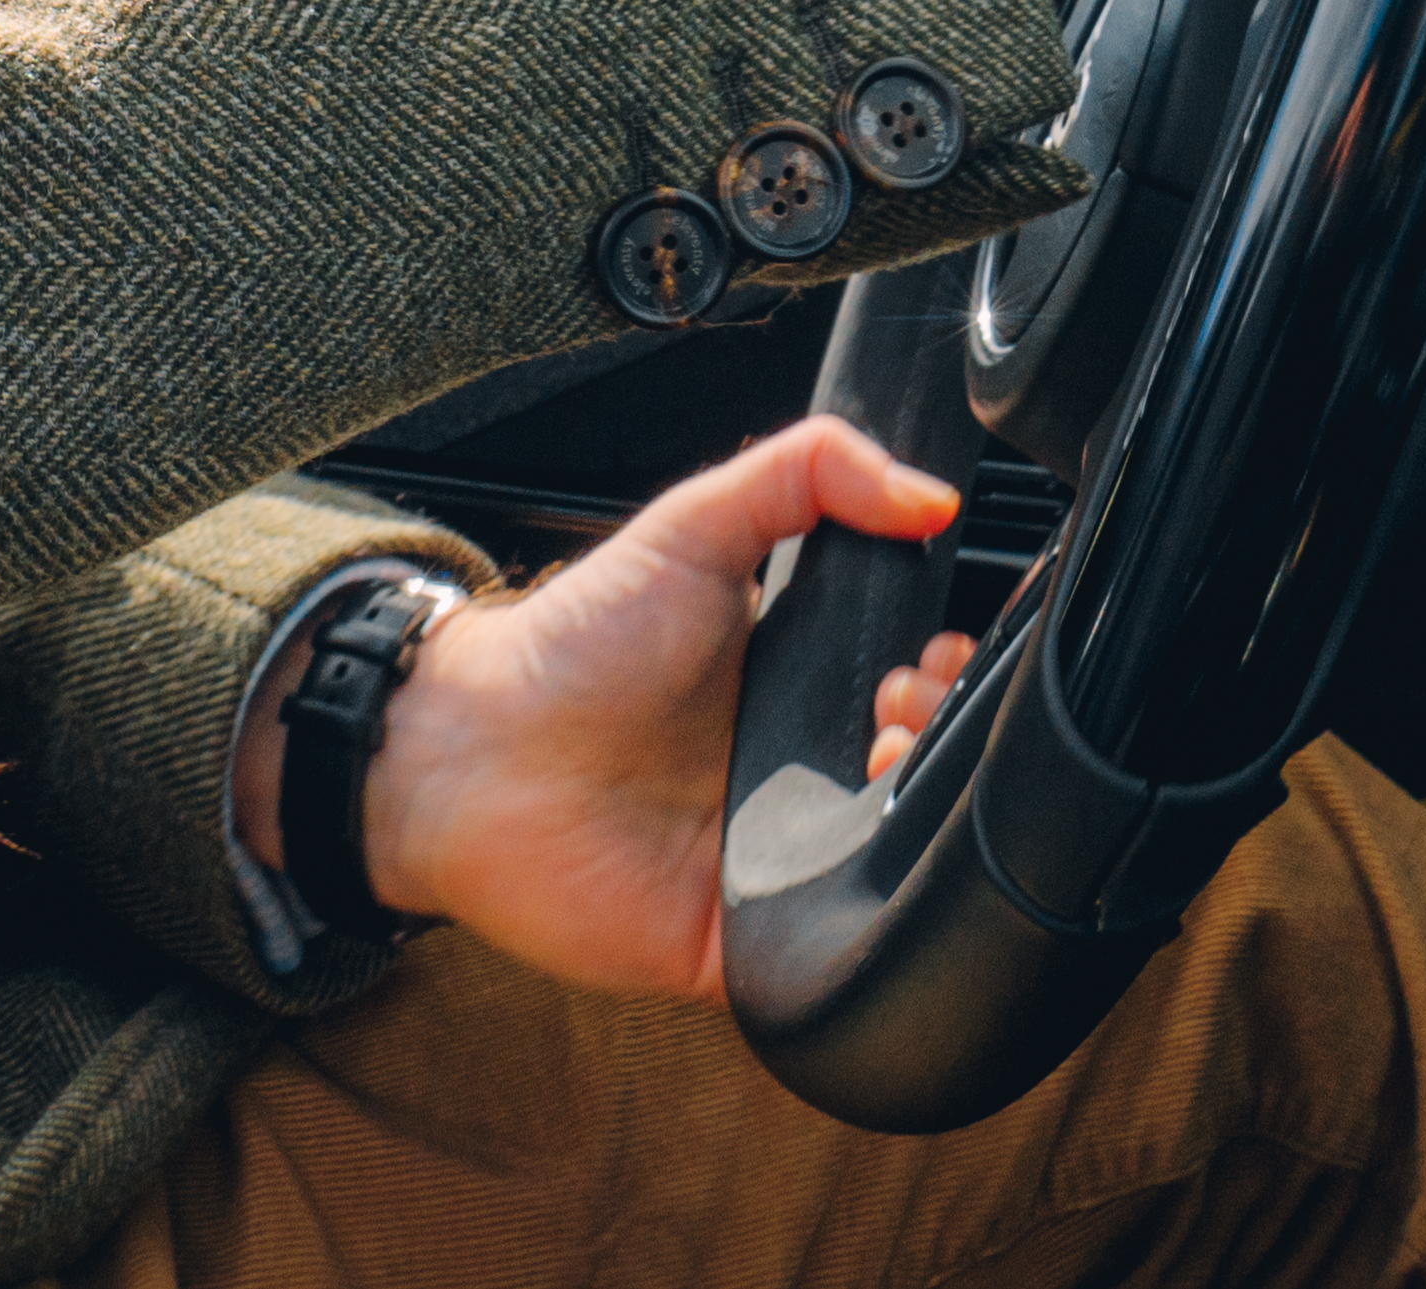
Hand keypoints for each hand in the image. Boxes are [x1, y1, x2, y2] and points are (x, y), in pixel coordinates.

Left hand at [240, 417, 966, 1000]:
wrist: (470, 755)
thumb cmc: (570, 646)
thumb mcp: (692, 526)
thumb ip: (807, 472)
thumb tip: (927, 492)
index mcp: (806, 683)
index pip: (922, 681)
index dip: (955, 666)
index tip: (946, 643)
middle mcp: (804, 774)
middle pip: (929, 770)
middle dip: (949, 732)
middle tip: (900, 701)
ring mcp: (782, 862)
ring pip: (906, 861)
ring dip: (926, 814)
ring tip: (882, 761)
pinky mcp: (752, 945)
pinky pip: (843, 954)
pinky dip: (875, 918)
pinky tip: (861, 854)